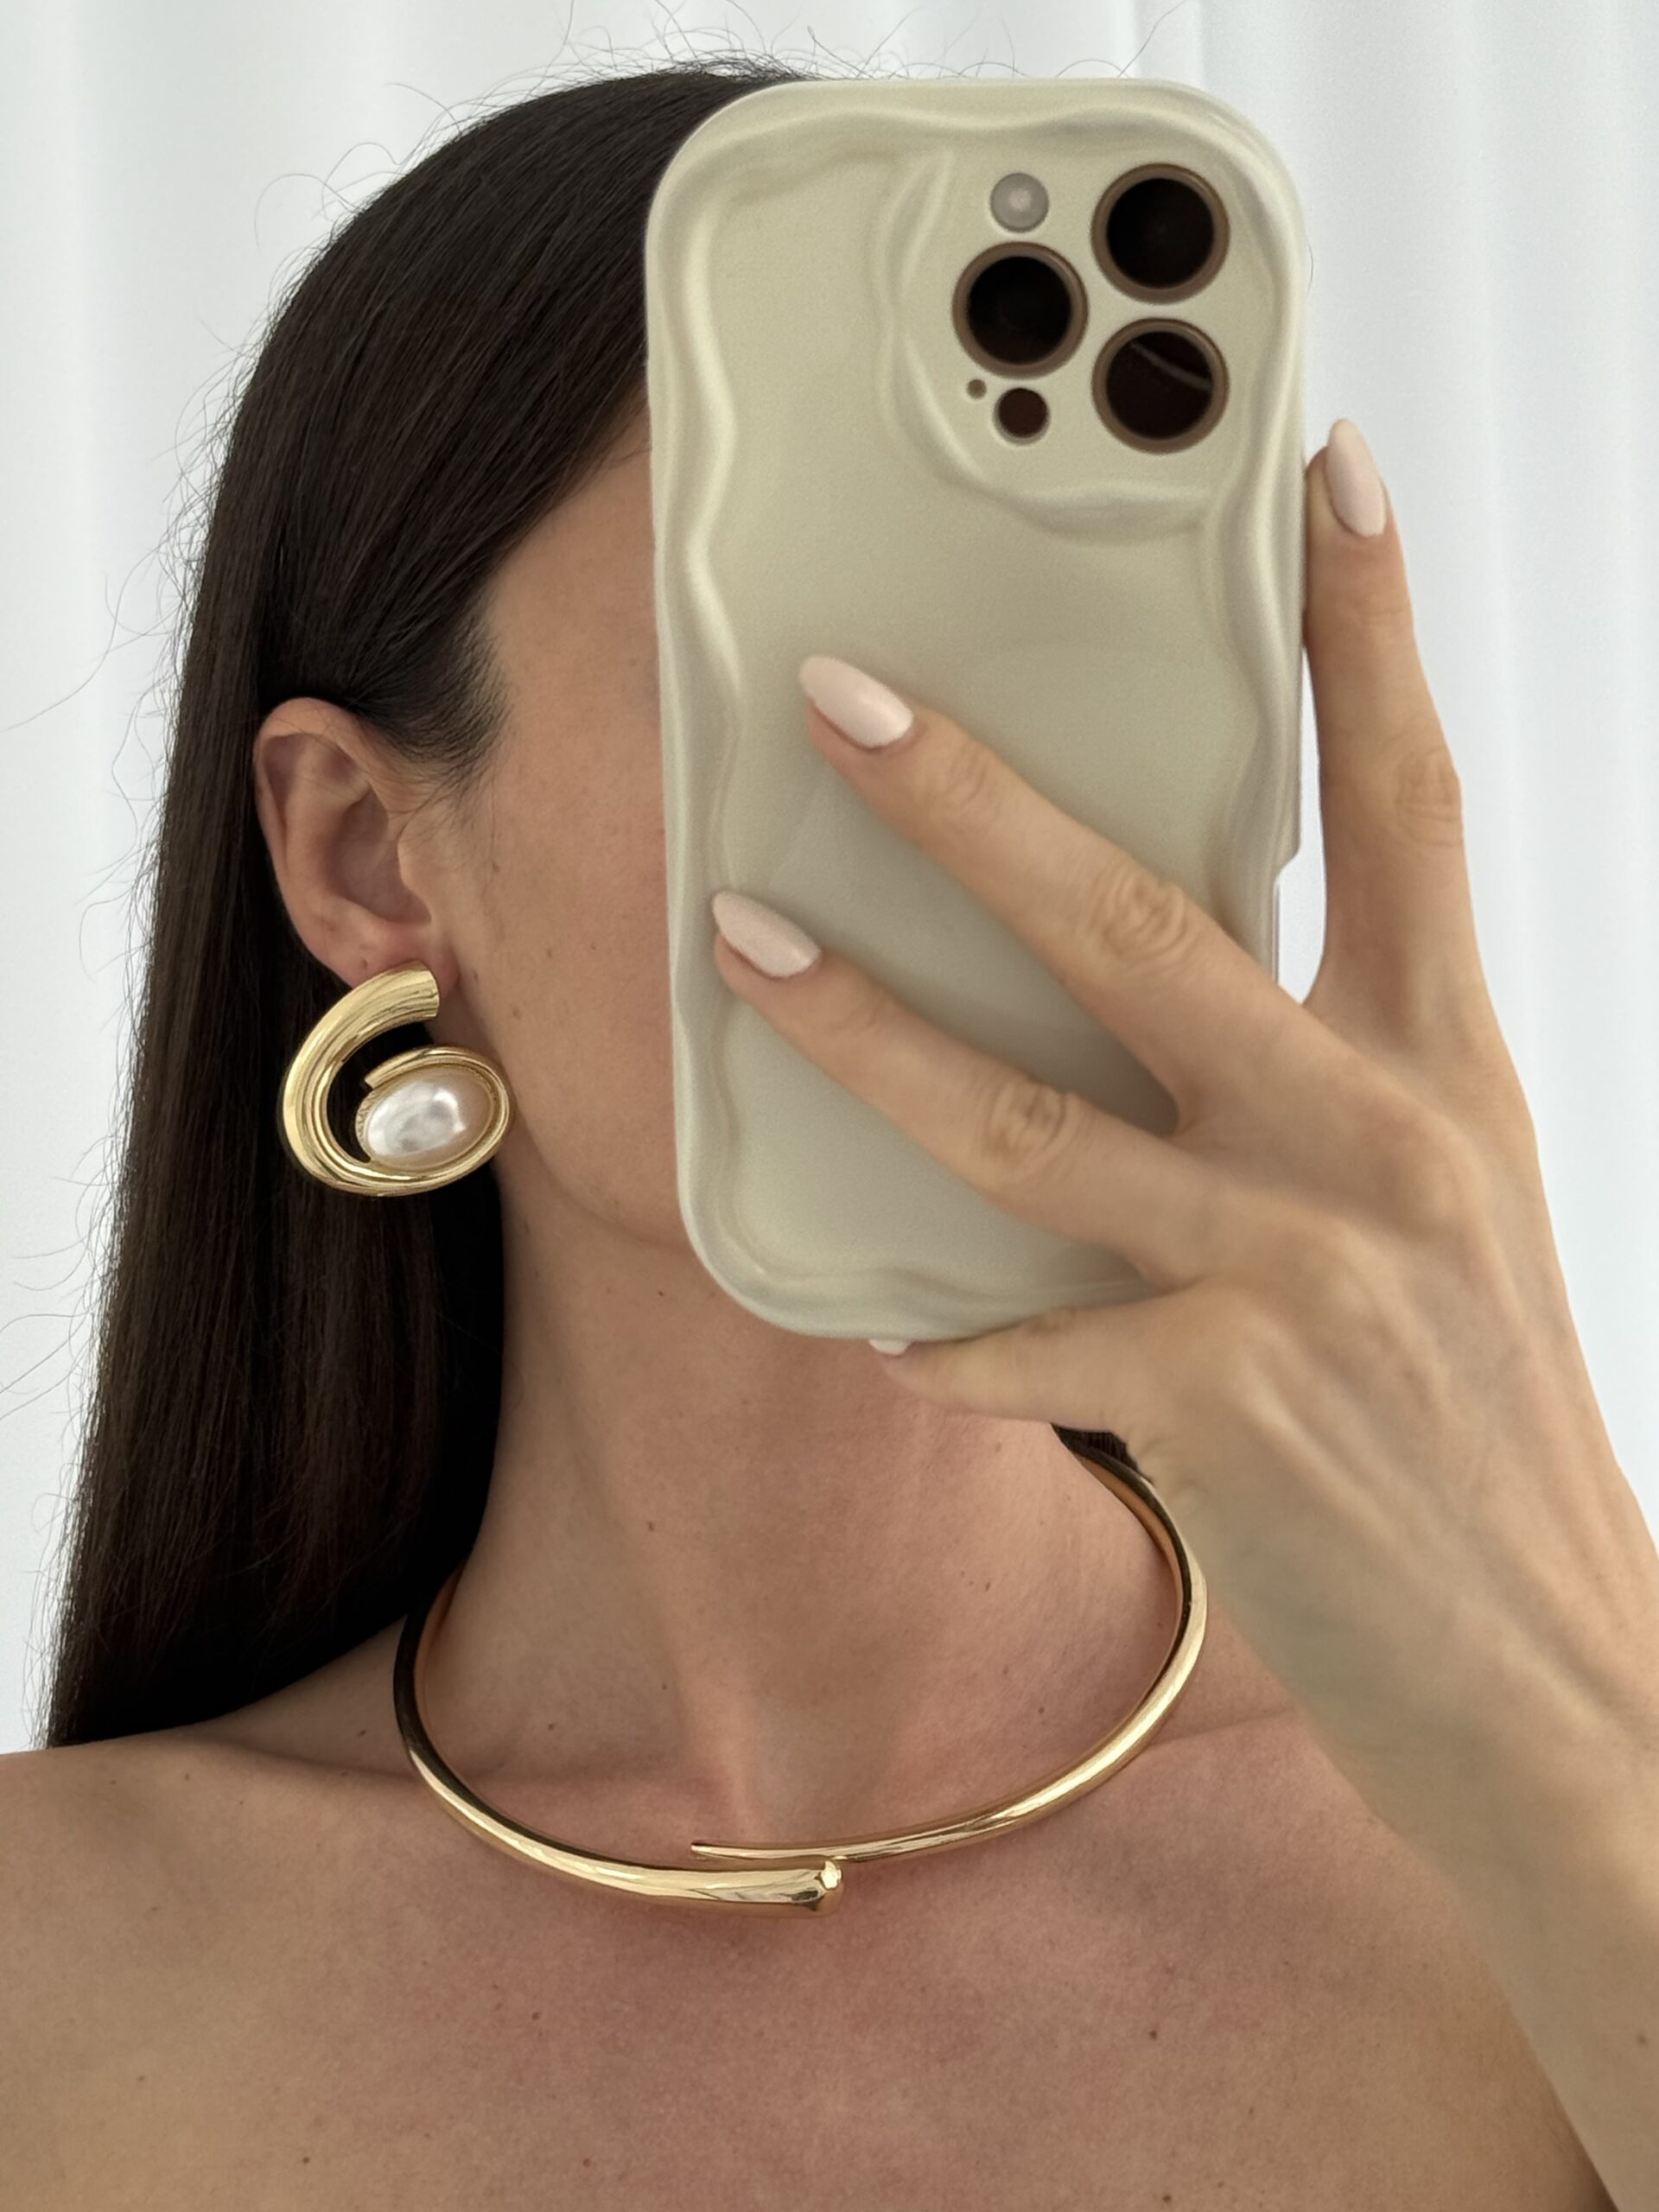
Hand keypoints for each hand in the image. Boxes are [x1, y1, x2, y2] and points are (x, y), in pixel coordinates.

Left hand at [708, 421, 1658, 1868]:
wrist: (1550, 1662)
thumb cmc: (1478, 1416)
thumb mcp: (1449, 1200)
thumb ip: (1333, 1074)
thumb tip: (1180, 968)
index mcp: (1444, 1064)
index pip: (1409, 799)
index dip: (1367, 628)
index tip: (1319, 473)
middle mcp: (1378, 1137)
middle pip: (1146, 919)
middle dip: (974, 800)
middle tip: (841, 696)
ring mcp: (1298, 1271)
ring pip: (1027, 1120)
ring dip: (864, 1032)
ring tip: (743, 946)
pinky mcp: (1226, 1406)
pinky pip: (1027, 1344)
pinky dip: (940, 1339)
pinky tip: (873, 1327)